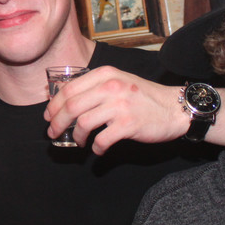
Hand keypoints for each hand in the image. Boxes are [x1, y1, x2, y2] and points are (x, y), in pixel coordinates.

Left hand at [44, 66, 190, 153]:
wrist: (175, 108)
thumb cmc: (144, 97)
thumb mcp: (119, 81)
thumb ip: (95, 86)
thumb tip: (65, 99)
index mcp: (105, 74)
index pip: (69, 89)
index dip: (54, 105)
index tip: (49, 116)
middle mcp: (111, 86)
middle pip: (71, 106)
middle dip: (57, 123)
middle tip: (53, 133)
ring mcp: (120, 105)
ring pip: (82, 123)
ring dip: (76, 136)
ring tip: (79, 141)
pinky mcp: (129, 124)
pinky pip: (102, 140)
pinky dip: (96, 148)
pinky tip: (98, 149)